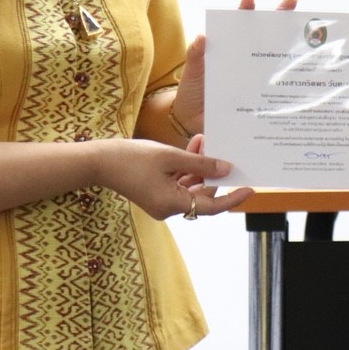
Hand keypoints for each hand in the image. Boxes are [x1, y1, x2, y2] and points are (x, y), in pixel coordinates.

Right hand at [101, 136, 252, 220]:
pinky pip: (177, 182)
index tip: (250, 189)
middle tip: (225, 151)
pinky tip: (193, 146)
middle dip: (212, 172)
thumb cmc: (131, 158)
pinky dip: (186, 167)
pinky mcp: (154, 192)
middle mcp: (167, 208)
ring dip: (199, 166)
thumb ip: (200, 164)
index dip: (232, 198)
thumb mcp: (170, 157)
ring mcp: (160, 201)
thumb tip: (226, 170)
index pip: (211, 206)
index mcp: (172, 204)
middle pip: (201, 194)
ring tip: (205, 141)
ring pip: (189, 185)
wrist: (98, 160)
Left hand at [171, 0, 297, 137]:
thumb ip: (196, 55)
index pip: (241, 24)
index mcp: (231, 48)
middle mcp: (248, 59)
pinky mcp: (262, 97)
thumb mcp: (193, 71)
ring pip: (279, 57)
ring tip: (306, 35)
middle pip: (268, 33)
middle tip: (292, 0)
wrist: (193, 120)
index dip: (247, 9)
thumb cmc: (192, 89)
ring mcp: (258, 77)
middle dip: (281, 15)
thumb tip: (202, 37)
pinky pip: (278, 89)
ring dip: (293, 46)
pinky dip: (291, 82)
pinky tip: (304, 76)